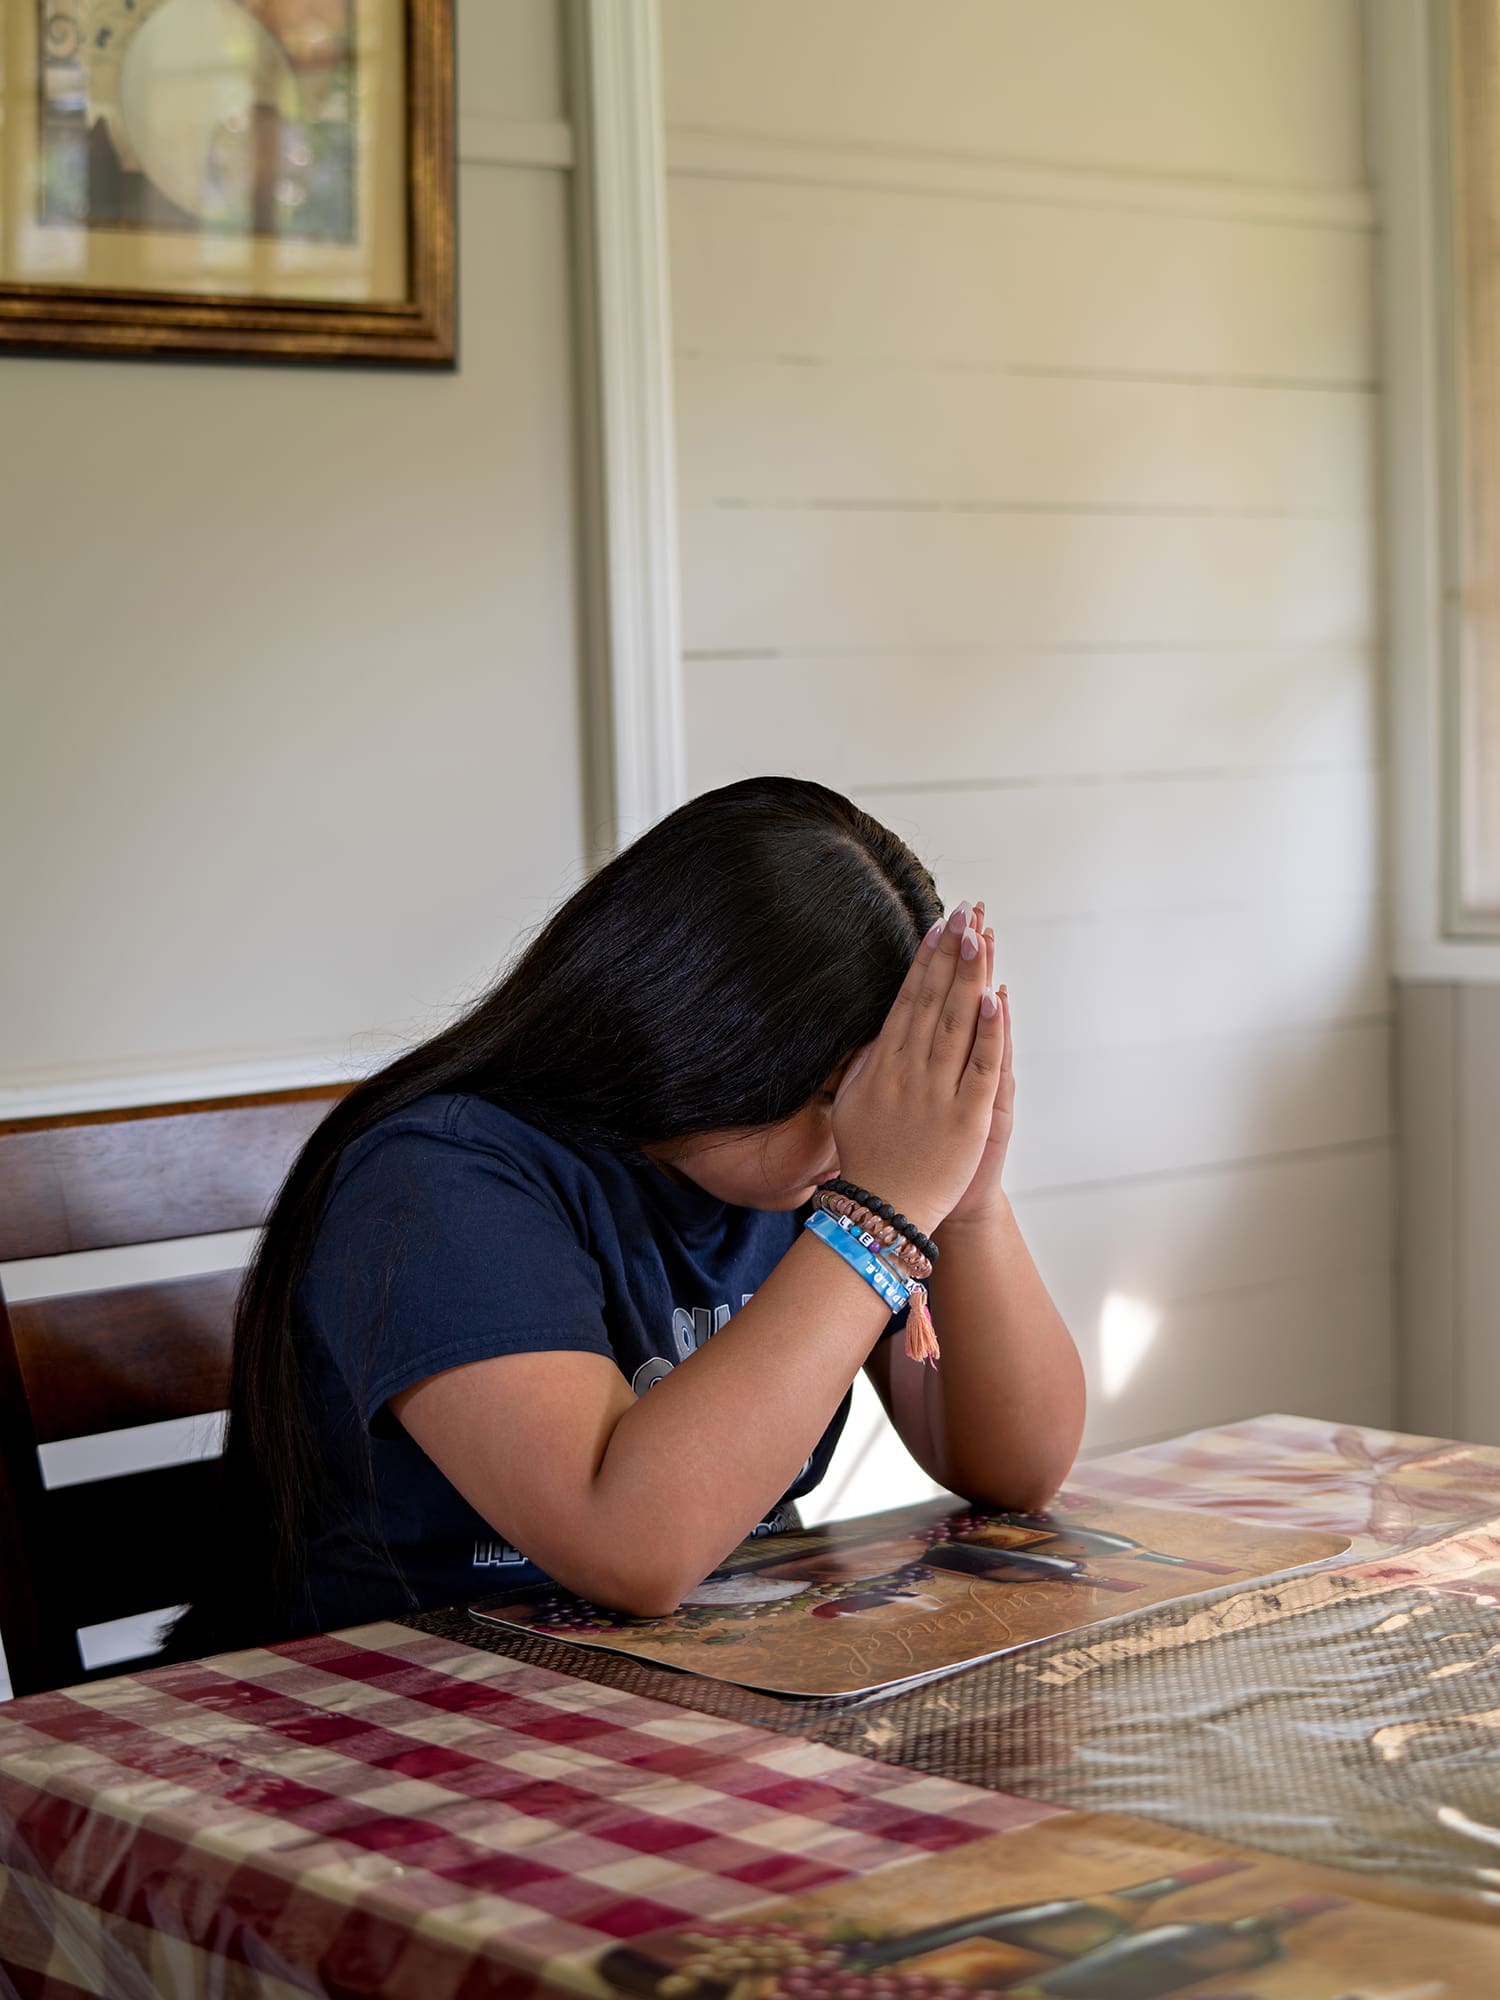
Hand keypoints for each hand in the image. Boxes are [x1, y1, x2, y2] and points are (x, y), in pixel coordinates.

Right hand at [830, 901, 1004, 1235]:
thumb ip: (866, 1064)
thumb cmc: (868, 1158)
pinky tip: (995, 998)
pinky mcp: (967, 1116)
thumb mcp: (854, 1102)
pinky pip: (981, 1067)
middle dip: (951, 954)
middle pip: (935, 1000)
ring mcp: (939, 1091)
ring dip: (969, 977)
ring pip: (957, 1023)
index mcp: (884, 1063)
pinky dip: (989, 1033)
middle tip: (966, 912)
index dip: (926, 960)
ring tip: (979, 936)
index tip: (939, 925)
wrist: (884, 1210)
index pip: (909, 999)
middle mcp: (910, 1070)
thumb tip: (877, 1031)